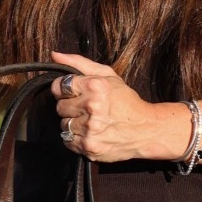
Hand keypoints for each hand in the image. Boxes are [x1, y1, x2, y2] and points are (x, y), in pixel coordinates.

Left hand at [50, 51, 182, 162]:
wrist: (146, 130)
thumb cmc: (126, 102)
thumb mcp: (108, 75)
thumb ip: (79, 63)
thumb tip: (54, 55)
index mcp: (95, 86)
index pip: (59, 86)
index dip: (64, 90)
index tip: (74, 94)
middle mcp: (91, 107)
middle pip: (59, 107)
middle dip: (70, 107)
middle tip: (86, 109)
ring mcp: (90, 128)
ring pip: (63, 125)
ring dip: (74, 123)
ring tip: (90, 122)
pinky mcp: (89, 146)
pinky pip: (68, 141)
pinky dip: (76, 138)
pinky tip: (90, 133)